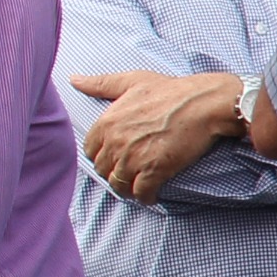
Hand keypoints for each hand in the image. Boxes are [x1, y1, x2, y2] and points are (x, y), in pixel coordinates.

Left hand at [69, 69, 239, 205]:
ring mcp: (134, 159)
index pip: (90, 150)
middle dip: (113, 173)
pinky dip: (145, 197)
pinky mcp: (154, 172)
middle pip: (103, 170)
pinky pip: (141, 193)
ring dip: (127, 188)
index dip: (101, 155)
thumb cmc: (171, 90)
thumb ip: (100, 83)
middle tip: (127, 173)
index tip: (113, 157)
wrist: (203, 104)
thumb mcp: (132, 81)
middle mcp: (116, 143)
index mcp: (107, 122)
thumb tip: (73, 79)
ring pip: (119, 185)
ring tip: (137, 186)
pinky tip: (151, 195)